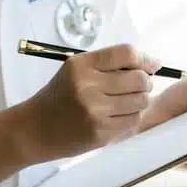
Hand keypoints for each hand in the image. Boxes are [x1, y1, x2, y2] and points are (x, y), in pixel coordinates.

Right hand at [18, 44, 159, 162]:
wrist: (34, 130)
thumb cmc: (59, 97)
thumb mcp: (75, 71)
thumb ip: (108, 65)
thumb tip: (152, 64)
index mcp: (82, 65)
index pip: (126, 54)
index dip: (145, 59)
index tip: (153, 65)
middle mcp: (88, 86)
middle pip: (139, 78)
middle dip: (145, 82)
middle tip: (138, 86)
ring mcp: (95, 111)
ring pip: (141, 101)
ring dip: (141, 100)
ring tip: (127, 102)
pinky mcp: (101, 132)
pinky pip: (133, 120)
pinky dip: (132, 117)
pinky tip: (119, 116)